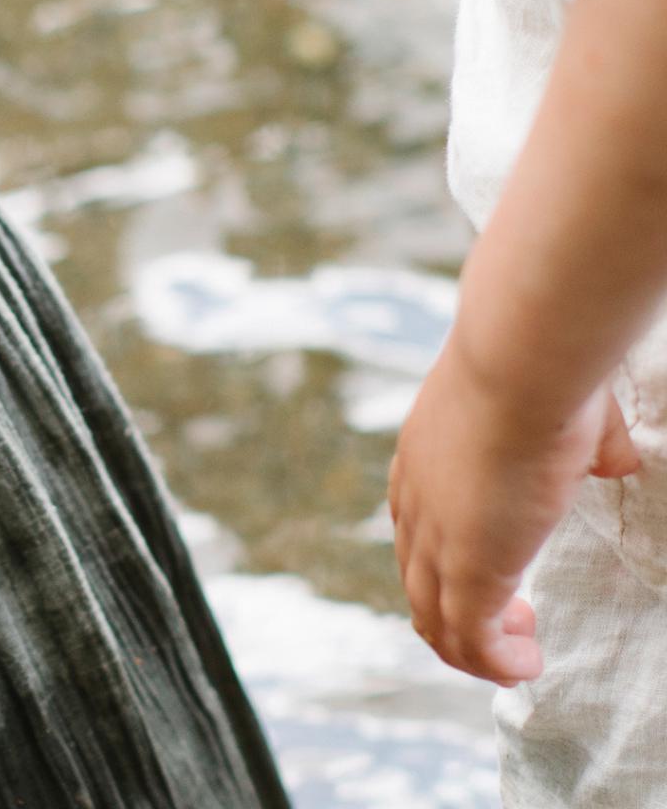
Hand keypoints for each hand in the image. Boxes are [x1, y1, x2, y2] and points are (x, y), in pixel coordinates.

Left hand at [389, 342, 639, 684]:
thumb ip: (585, 443)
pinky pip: (469, 641)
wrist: (518, 366)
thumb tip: (613, 459)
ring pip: (434, 620)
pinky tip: (527, 659)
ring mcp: (435, 537)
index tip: (498, 572)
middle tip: (515, 621)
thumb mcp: (560, 411)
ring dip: (476, 648)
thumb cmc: (541, 371)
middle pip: (418, 580)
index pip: (417, 529)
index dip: (451, 562)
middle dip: (463, 612)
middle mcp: (415, 501)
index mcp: (423, 459)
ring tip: (521, 651)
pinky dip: (494, 662)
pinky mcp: (466, 569)